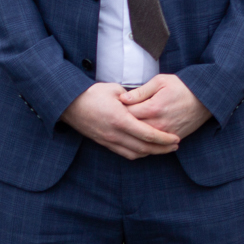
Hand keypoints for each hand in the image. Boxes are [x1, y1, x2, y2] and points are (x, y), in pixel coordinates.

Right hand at [60, 81, 181, 158]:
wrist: (68, 105)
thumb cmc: (92, 94)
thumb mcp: (114, 90)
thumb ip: (132, 98)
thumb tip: (145, 101)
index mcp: (120, 119)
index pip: (147, 134)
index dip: (163, 138)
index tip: (176, 138)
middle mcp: (115, 134)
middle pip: (144, 147)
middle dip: (162, 148)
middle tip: (175, 145)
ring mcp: (109, 140)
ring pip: (135, 153)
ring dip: (151, 153)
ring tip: (164, 149)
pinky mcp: (104, 143)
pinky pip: (124, 153)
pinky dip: (138, 153)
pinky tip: (146, 149)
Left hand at [121, 74, 212, 139]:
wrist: (206, 98)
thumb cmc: (182, 86)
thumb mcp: (161, 81)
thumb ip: (140, 91)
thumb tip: (122, 98)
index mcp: (152, 108)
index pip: (126, 113)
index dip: (117, 110)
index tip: (113, 107)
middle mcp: (157, 123)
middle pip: (131, 129)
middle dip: (122, 124)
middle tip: (115, 119)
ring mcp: (165, 133)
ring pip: (141, 140)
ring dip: (131, 135)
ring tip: (125, 128)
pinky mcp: (172, 138)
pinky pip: (153, 145)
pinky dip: (143, 142)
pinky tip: (137, 136)